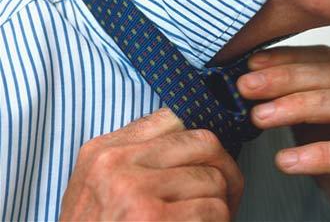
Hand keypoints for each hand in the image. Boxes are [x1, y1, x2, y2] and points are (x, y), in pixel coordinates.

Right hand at [60, 108, 242, 220]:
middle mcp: (116, 164)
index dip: (198, 142)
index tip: (206, 159)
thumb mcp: (101, 187)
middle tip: (227, 188)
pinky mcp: (153, 218)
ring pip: (214, 178)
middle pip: (202, 142)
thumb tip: (190, 140)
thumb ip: (138, 158)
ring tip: (206, 218)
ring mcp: (134, 191)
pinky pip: (214, 209)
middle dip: (224, 167)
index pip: (173, 119)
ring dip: (221, 203)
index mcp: (104, 151)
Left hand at [237, 46, 329, 221]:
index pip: (327, 58)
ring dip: (301, 107)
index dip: (288, 58)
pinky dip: (322, 154)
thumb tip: (250, 84)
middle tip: (247, 87)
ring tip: (260, 118)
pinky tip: (287, 160)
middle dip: (287, 78)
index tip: (251, 64)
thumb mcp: (310, 129)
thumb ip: (291, 104)